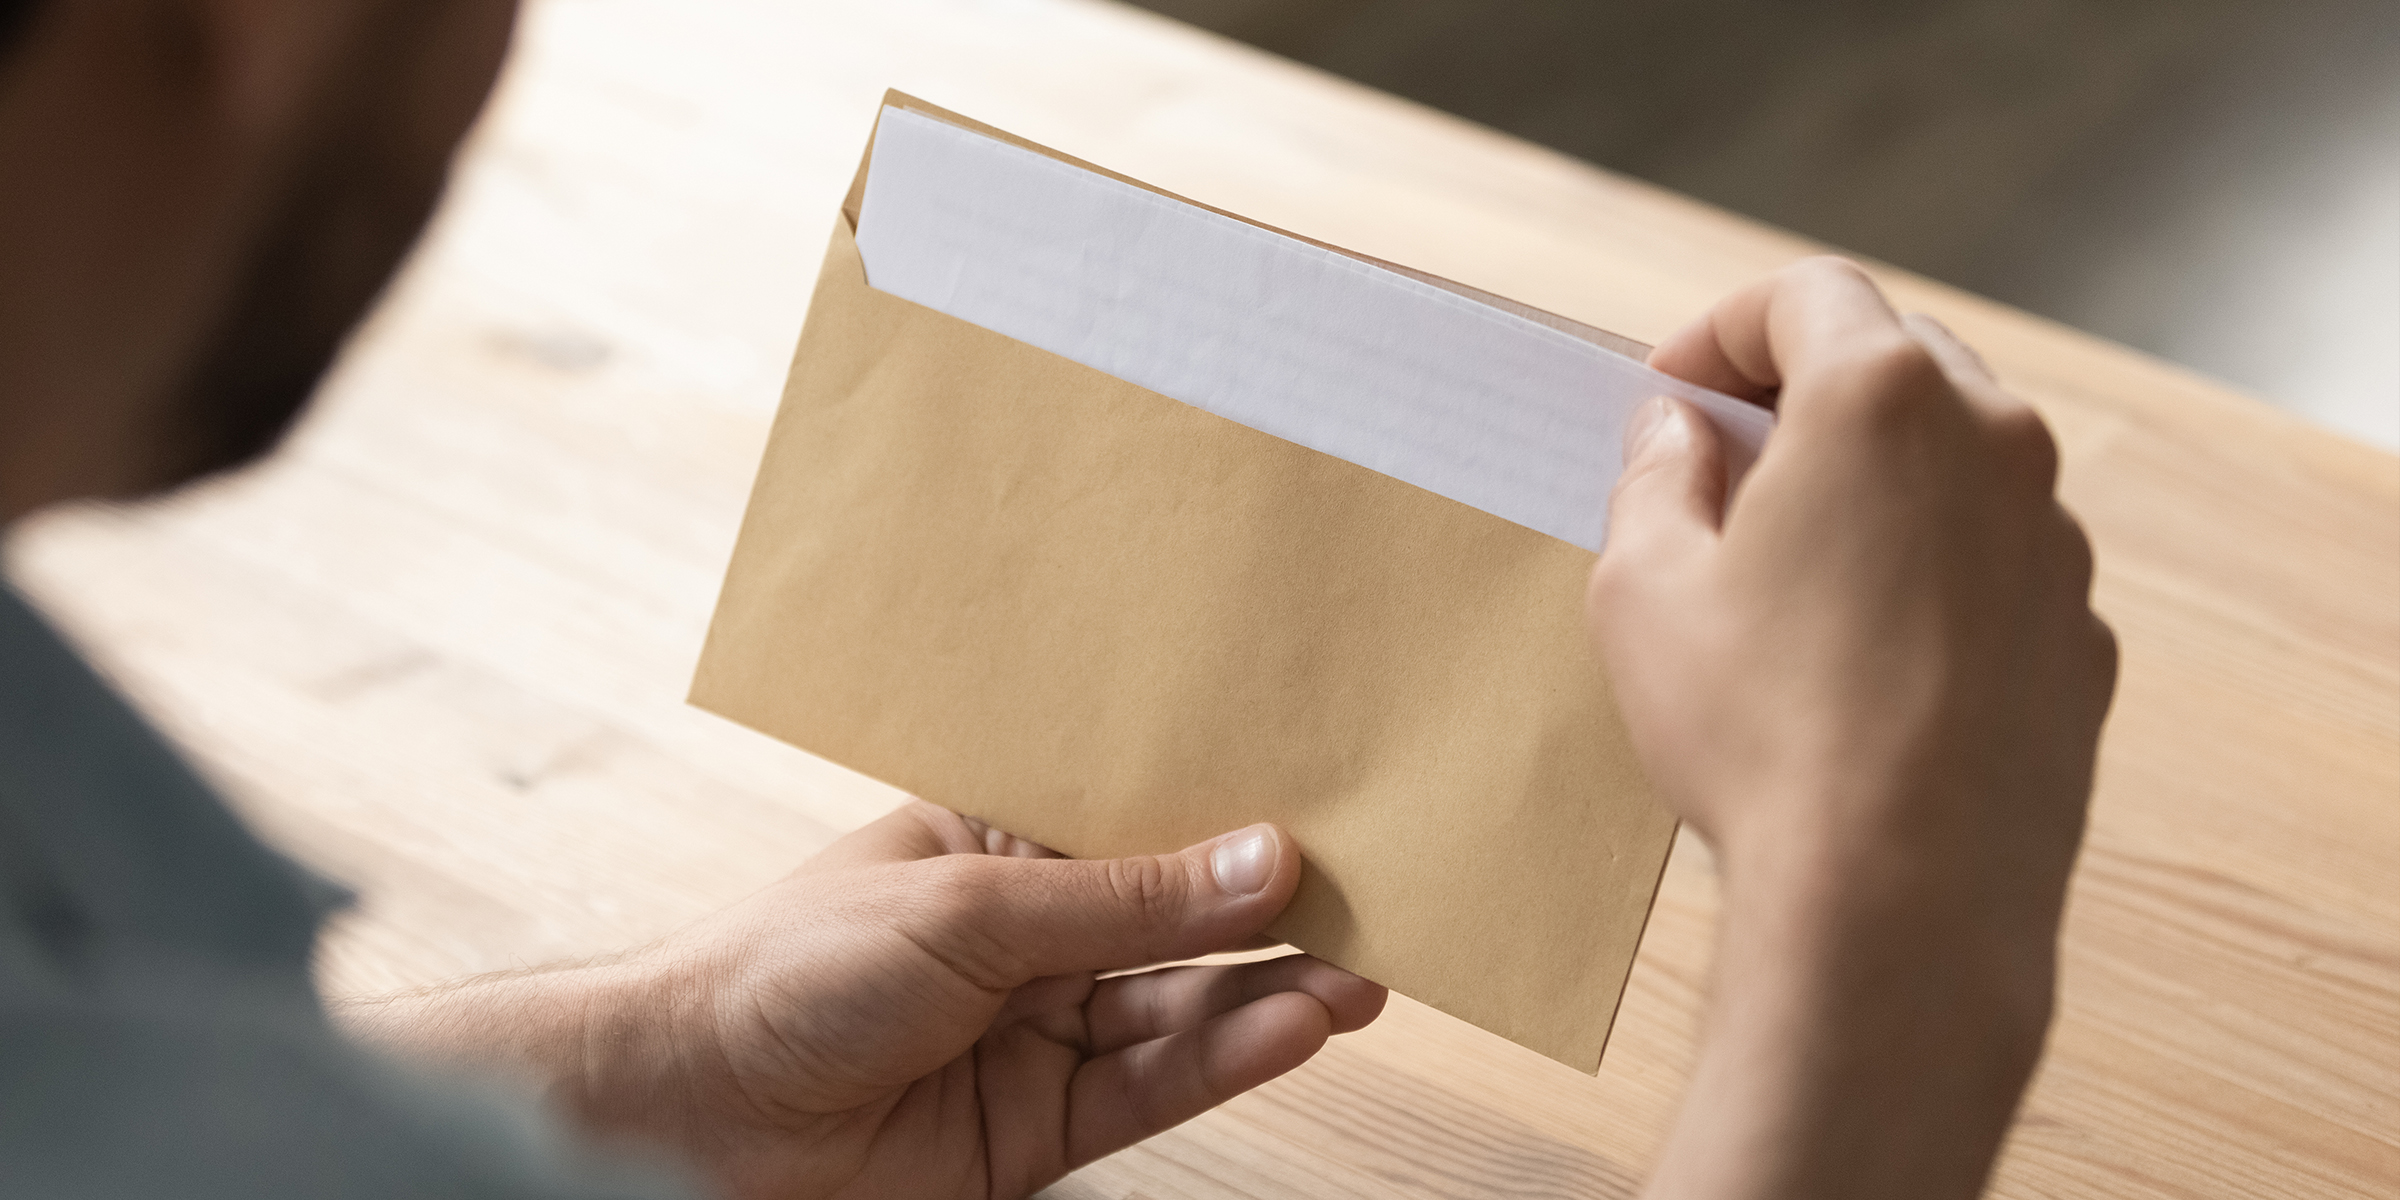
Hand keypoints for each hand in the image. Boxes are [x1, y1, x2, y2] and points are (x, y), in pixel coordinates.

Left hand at [346, 803, 1383, 1199]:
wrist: (690, 1111)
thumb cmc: (787, 971)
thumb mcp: (973, 908)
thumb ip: (1127, 901)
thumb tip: (1260, 861)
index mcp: (1000, 851)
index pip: (1142, 831)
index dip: (1231, 826)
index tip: (1331, 815)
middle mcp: (1028, 943)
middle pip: (1176, 927)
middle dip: (1274, 920)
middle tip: (1379, 905)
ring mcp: (1037, 1036)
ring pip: (1179, 1011)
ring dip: (1269, 995)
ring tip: (1359, 976)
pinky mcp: (1040, 1129)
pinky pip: (1151, 1087)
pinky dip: (1223, 1059)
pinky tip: (1288, 1026)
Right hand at [1588, 259, 2115, 1198]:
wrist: (1900, 902)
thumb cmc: (1759, 735)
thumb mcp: (1643, 589)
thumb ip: (1655, 478)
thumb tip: (1677, 434)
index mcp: (1881, 400)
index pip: (1807, 295)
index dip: (1722, 329)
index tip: (1673, 391)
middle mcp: (1996, 443)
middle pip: (1896, 357)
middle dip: (1803, 390)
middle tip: (1723, 459)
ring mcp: (2054, 541)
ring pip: (1957, 459)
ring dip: (1874, 479)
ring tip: (1788, 565)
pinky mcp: (2079, 633)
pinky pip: (1996, 558)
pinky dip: (1930, 565)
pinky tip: (1861, 651)